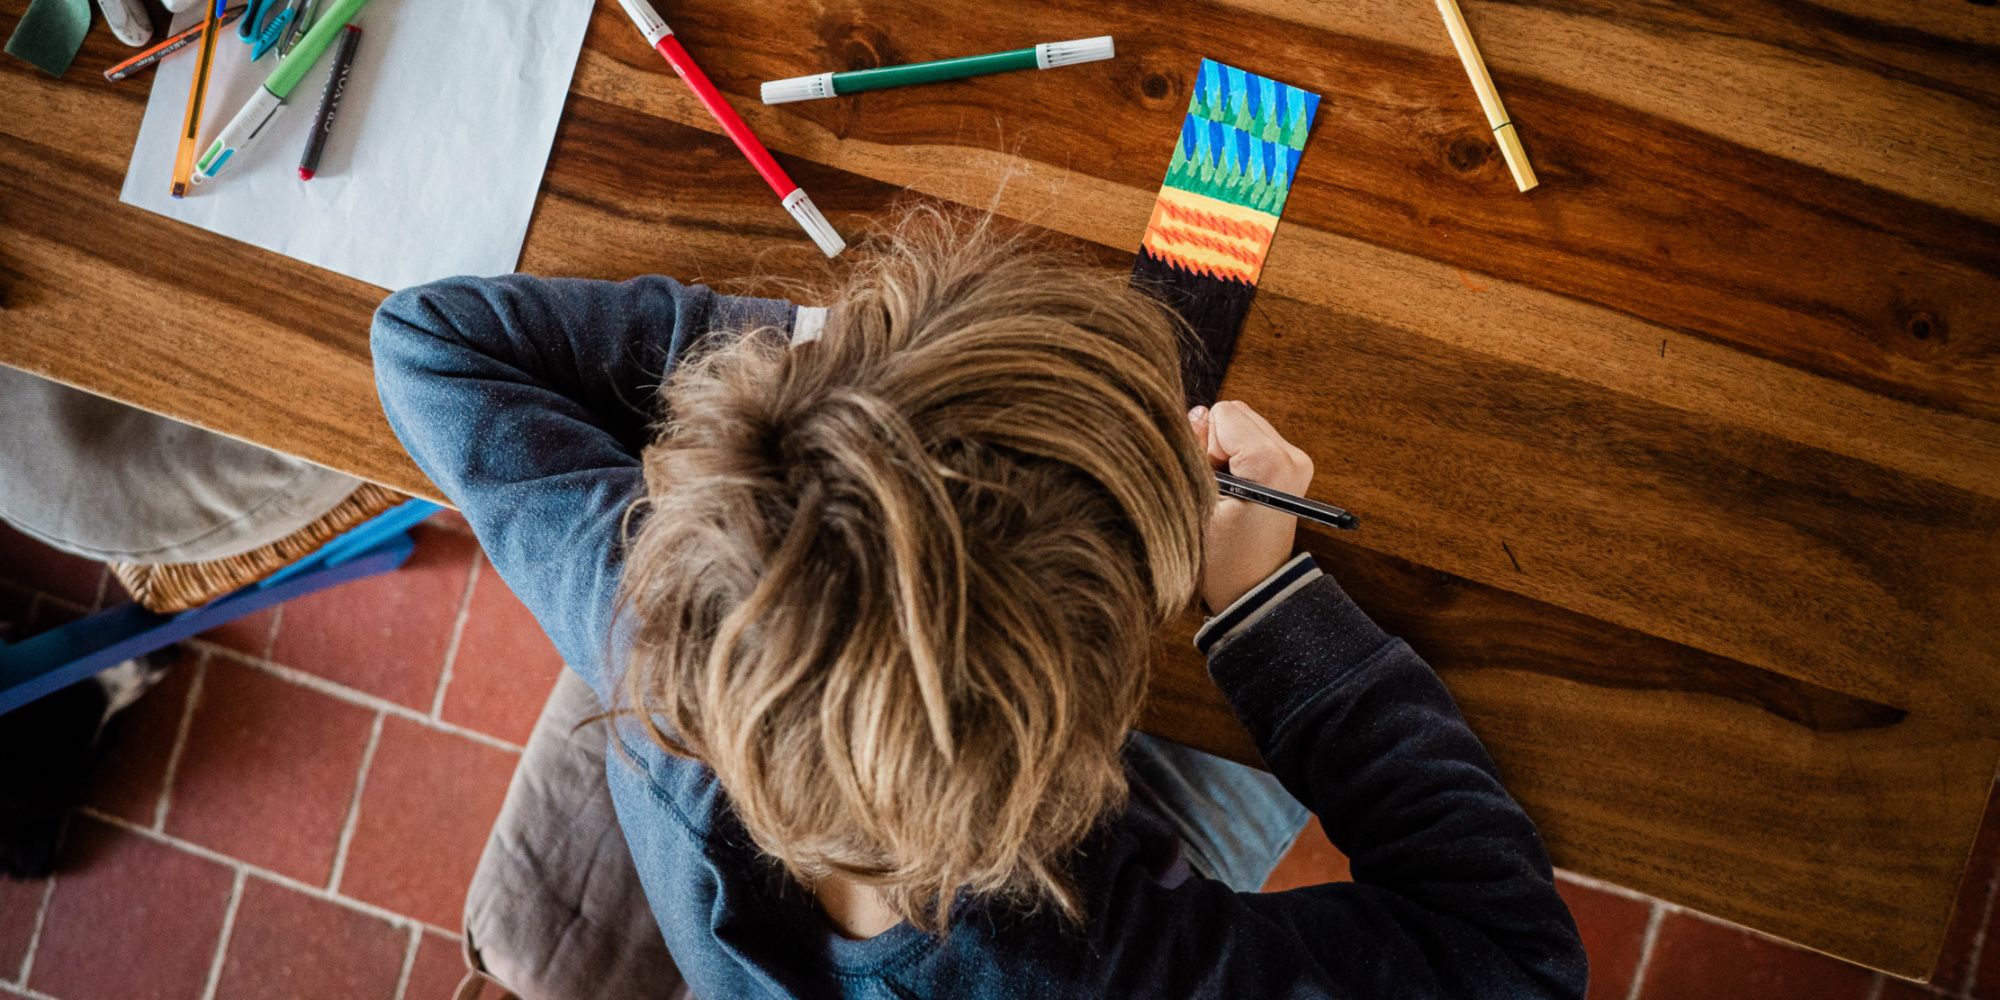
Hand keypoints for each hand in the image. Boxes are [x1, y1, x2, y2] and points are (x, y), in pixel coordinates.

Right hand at [1189, 401, 1314, 611]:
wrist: (1253, 591)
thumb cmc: (1222, 559)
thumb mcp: (1194, 503)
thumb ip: (1193, 450)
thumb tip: (1198, 412)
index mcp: (1271, 462)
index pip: (1222, 414)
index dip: (1205, 446)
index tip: (1212, 483)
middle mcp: (1292, 455)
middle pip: (1236, 413)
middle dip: (1216, 444)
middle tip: (1218, 488)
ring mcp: (1296, 460)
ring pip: (1243, 424)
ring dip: (1225, 451)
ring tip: (1228, 493)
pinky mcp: (1293, 466)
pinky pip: (1253, 439)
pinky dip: (1237, 457)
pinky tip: (1237, 491)